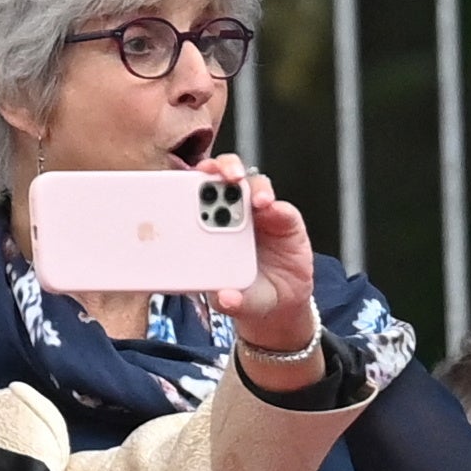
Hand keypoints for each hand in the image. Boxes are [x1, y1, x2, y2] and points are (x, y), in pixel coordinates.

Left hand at [205, 155, 318, 353]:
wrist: (280, 301)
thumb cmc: (247, 293)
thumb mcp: (236, 301)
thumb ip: (229, 299)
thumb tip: (225, 298)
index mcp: (206, 228)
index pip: (194, 195)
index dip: (189, 183)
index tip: (185, 182)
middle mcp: (232, 214)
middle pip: (225, 178)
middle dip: (222, 169)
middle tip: (224, 176)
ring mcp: (259, 215)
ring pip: (254, 186)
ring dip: (252, 188)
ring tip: (255, 200)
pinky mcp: (285, 221)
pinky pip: (282, 208)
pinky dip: (276, 207)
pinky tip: (272, 210)